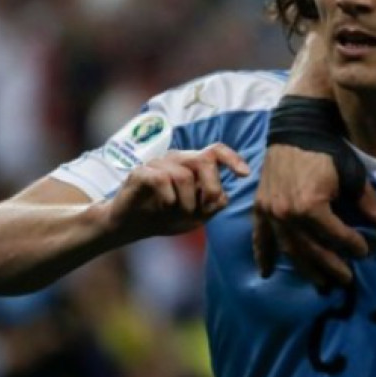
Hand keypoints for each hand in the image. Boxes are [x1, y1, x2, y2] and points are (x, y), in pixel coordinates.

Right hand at [107, 144, 250, 240]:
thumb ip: (212, 205)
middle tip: (207, 206)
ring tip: (178, 213)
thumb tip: (225, 196)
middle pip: (204, 159)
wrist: (130, 225)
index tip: (245, 174)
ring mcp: (158, 163)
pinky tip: (164, 207)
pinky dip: (168, 199)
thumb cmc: (165, 216)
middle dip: (211, 186)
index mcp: (193, 165)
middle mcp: (176, 159)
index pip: (216, 151)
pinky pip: (161, 180)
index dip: (232, 159)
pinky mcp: (140, 172)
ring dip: (186, 201)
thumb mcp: (196, 215)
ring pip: (184, 175)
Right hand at [251, 144, 375, 291]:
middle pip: (311, 249)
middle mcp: (286, 215)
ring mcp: (270, 213)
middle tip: (346, 280)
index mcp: (310, 207)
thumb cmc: (327, 150)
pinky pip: (260, 237)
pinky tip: (266, 272)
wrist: (296, 129)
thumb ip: (368, 202)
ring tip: (319, 283)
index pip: (335, 236)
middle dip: (330, 266)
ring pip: (289, 249)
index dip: (352, 245)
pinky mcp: (260, 207)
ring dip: (304, 268)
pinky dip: (263, 255)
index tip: (364, 251)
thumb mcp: (352, 174)